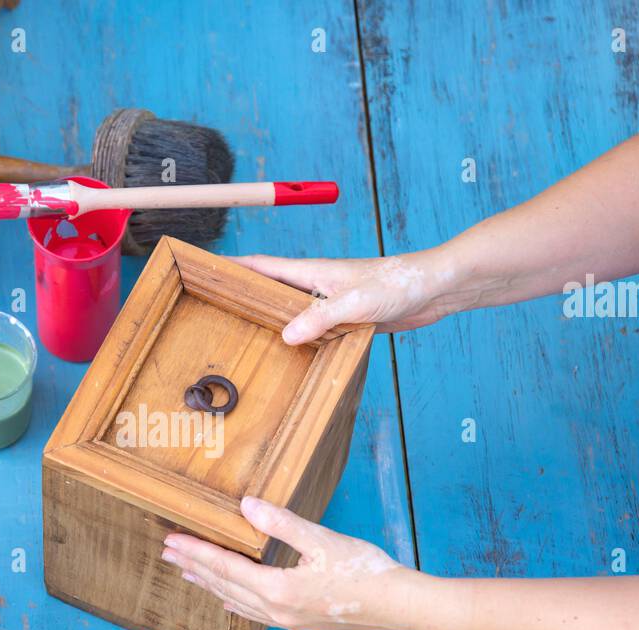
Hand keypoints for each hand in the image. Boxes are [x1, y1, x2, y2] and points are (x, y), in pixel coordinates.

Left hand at [162, 497, 414, 629]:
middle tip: (166, 553)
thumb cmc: (366, 572)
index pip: (224, 567)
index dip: (195, 552)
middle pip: (223, 587)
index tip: (170, 540)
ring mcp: (288, 622)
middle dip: (194, 568)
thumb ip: (281, 523)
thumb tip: (246, 505)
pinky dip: (236, 603)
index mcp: (277, 589)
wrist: (400, 608)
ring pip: (237, 602)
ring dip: (210, 586)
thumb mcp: (322, 540)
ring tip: (187, 574)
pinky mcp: (301, 625)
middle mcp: (276, 611)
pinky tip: (230, 602)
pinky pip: (256, 614)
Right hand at [231, 247, 470, 344]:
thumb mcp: (356, 301)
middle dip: (242, 297)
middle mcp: (316, 286)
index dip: (232, 267)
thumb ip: (321, 317)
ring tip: (242, 338)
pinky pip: (313, 330)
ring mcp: (330, 302)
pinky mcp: (346, 319)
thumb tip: (286, 337)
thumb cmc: (399, 283)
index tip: (203, 270)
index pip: (262, 266)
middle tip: (212, 313)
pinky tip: (289, 355)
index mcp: (312, 272)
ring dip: (270, 322)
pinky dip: (299, 339)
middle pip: (270, 290)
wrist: (435, 288)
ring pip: (291, 312)